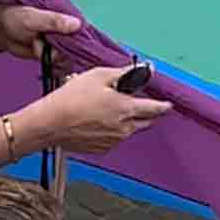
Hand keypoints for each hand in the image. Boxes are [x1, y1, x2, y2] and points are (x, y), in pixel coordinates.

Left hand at [0, 4, 80, 59]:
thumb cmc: (14, 16)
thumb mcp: (33, 17)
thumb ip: (54, 21)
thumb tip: (77, 24)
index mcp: (64, 13)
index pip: (81, 28)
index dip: (80, 39)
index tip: (70, 46)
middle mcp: (63, 28)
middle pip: (76, 45)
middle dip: (63, 51)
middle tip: (45, 46)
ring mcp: (56, 42)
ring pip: (67, 56)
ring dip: (53, 56)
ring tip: (36, 46)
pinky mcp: (48, 53)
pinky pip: (57, 63)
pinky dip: (50, 63)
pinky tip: (38, 54)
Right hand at [32, 65, 170, 155]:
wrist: (51, 123)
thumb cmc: (74, 96)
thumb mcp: (99, 75)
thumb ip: (124, 73)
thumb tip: (141, 69)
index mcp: (126, 109)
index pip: (153, 109)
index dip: (162, 106)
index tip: (168, 105)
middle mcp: (123, 129)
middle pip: (144, 122)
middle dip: (145, 113)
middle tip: (135, 102)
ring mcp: (112, 142)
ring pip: (128, 130)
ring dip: (125, 120)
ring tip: (105, 107)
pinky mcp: (101, 150)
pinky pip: (114, 138)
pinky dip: (111, 129)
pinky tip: (95, 120)